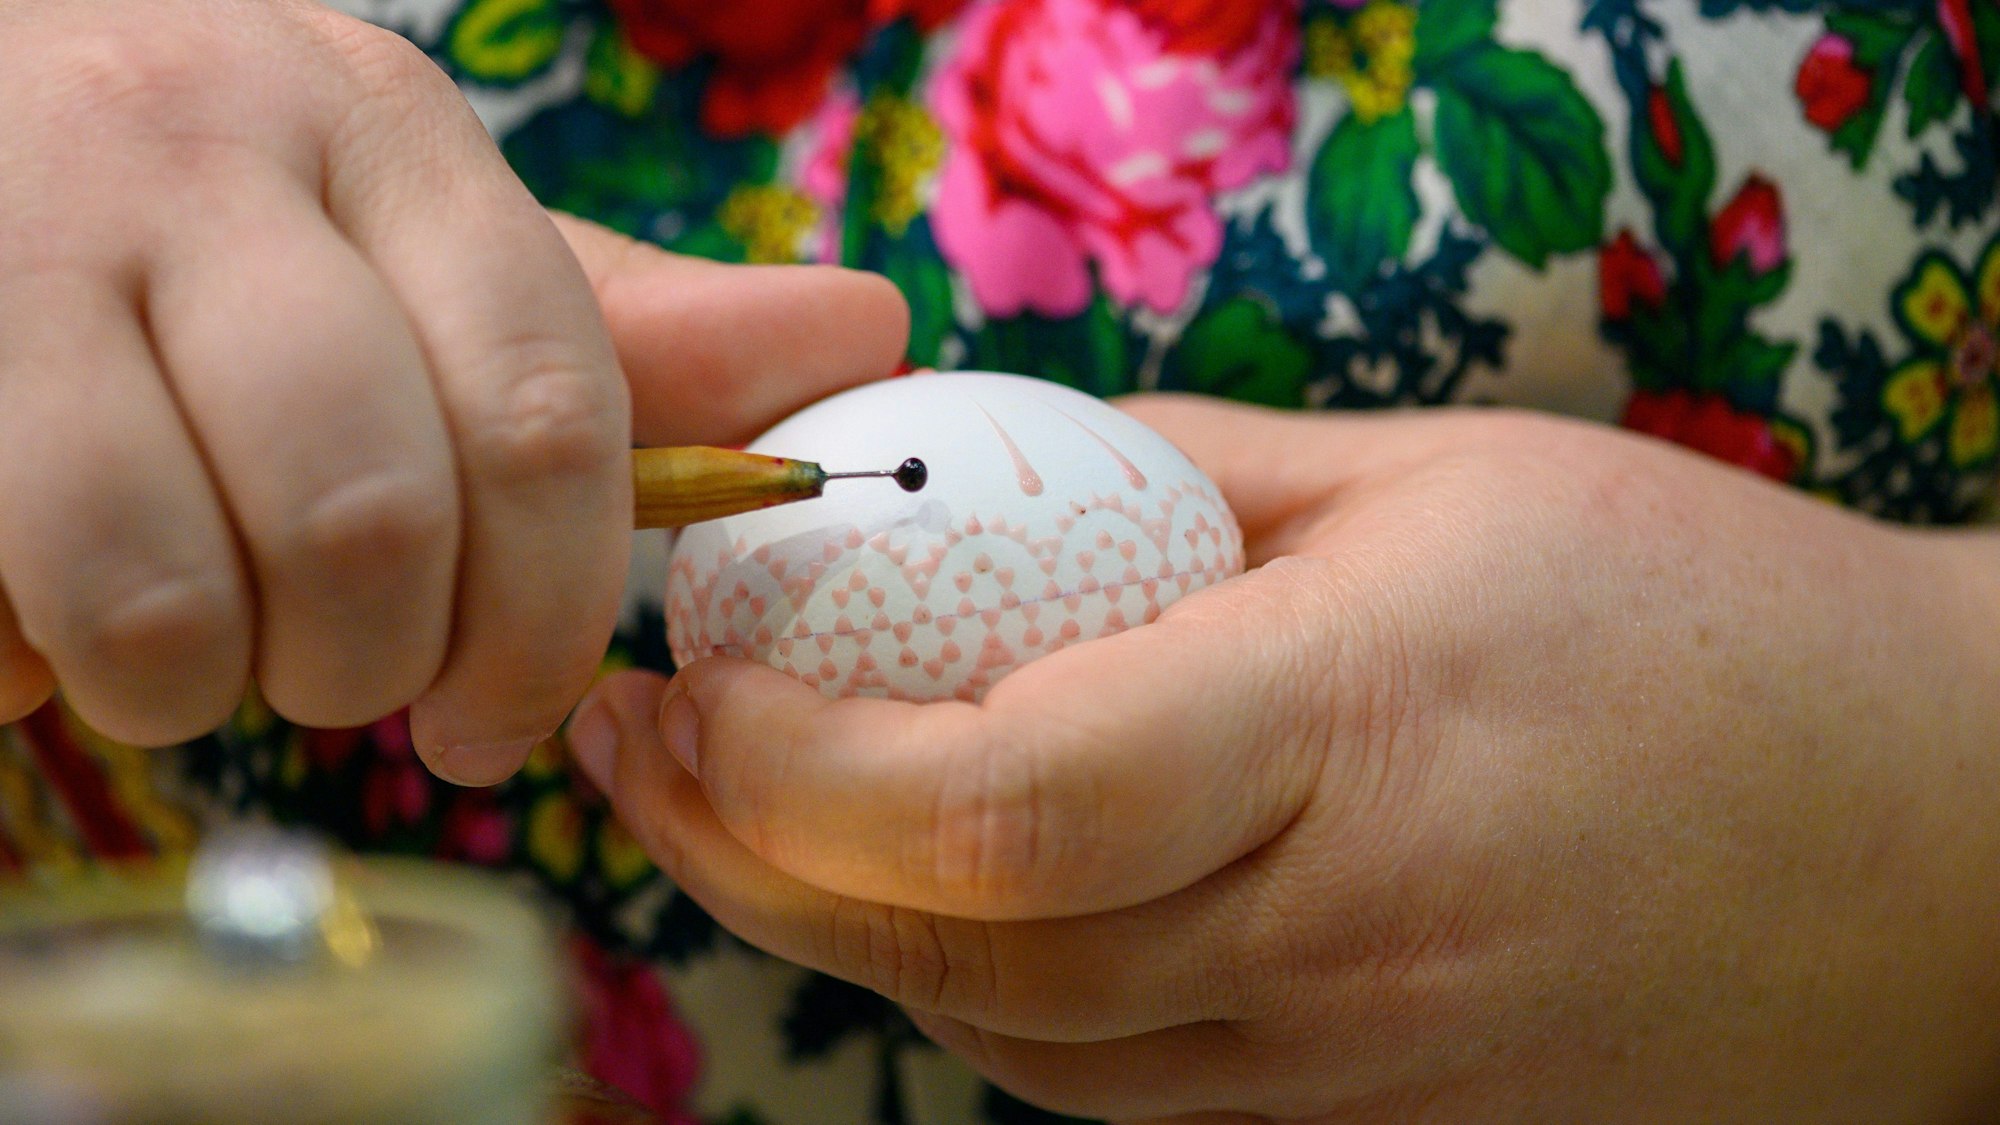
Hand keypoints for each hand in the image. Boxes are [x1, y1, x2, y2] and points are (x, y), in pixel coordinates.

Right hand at [0, 1, 905, 782]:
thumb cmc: (207, 217)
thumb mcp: (410, 238)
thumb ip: (616, 328)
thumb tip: (864, 331)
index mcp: (386, 135)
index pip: (551, 416)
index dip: (547, 620)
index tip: (499, 716)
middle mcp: (206, 156)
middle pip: (373, 519)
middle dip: (366, 666)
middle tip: (325, 670)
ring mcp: (19, 245)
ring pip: (167, 595)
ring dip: (189, 685)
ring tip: (173, 634)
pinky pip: (3, 621)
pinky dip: (30, 669)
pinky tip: (34, 592)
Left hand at [575, 397, 1999, 1120]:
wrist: (1927, 844)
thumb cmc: (1697, 621)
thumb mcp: (1438, 478)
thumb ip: (1184, 474)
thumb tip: (976, 472)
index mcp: (1347, 738)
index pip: (993, 812)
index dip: (796, 763)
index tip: (702, 670)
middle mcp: (1330, 941)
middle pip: (952, 951)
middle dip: (745, 853)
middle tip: (646, 739)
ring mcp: (1347, 1068)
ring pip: (1006, 1039)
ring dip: (835, 927)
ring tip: (740, 803)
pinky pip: (1105, 1081)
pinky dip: (981, 988)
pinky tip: (936, 889)